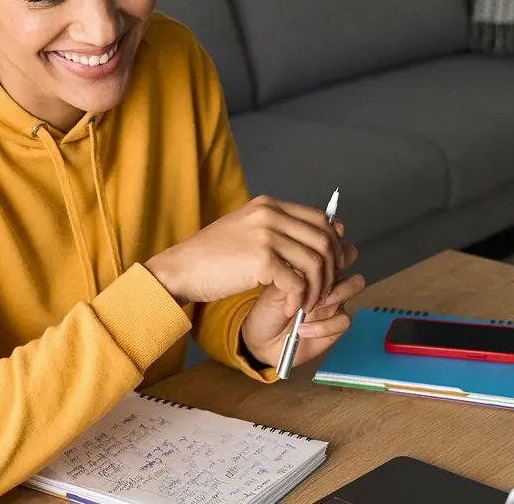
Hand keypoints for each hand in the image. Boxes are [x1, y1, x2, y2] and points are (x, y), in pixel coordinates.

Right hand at [145, 195, 339, 313]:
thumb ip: (278, 229)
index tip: (330, 266)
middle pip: (323, 240)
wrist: (181, 268)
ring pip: (315, 263)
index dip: (332, 245)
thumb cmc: (212, 255)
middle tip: (325, 290)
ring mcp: (267, 235)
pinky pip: (297, 283)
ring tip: (307, 304)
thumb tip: (317, 236)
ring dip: (317, 289)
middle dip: (330, 269)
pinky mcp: (262, 260)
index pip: (319, 220)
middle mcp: (270, 215)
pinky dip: (299, 299)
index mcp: (268, 205)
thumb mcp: (246, 230)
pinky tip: (291, 307)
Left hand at [240, 243, 365, 369]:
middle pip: (350, 256)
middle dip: (334, 262)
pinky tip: (302, 328)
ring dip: (334, 292)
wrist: (260, 339)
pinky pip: (345, 319)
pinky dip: (323, 325)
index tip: (319, 239)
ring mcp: (334, 301)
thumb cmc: (266, 309)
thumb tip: (302, 245)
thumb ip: (291, 263)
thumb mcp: (273, 281)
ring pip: (355, 283)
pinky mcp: (335, 325)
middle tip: (313, 277)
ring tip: (308, 305)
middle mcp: (327, 279)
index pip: (330, 241)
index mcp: (312, 264)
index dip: (330, 237)